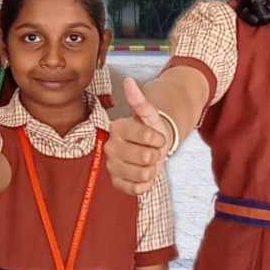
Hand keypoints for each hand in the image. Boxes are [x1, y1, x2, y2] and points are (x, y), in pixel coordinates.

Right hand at [105, 77, 172, 195]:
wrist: (147, 149)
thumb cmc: (148, 132)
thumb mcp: (149, 116)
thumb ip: (139, 100)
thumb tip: (128, 81)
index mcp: (117, 128)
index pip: (148, 137)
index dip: (158, 139)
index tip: (155, 137)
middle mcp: (110, 147)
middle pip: (146, 158)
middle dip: (155, 155)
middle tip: (150, 150)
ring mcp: (111, 165)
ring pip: (143, 174)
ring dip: (152, 170)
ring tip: (147, 162)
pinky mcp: (116, 182)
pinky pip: (137, 189)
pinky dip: (145, 183)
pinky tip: (142, 174)